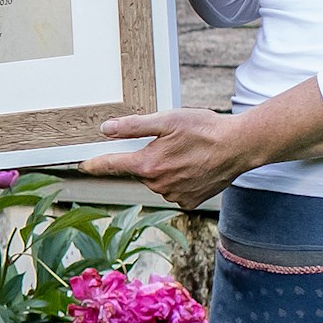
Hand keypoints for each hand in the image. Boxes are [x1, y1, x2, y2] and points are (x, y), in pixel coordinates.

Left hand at [97, 107, 255, 209]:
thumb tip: (106, 129)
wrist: (239, 147)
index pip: (113, 164)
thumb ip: (133, 126)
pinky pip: (175, 191)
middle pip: (140, 171)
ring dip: (165, 169)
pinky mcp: (189, 202)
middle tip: (171, 143)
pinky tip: (194, 168)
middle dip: (148, 158)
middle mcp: (157, 184)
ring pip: (158, 181)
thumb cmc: (204, 129)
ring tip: (187, 153)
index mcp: (148, 164)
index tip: (84, 165)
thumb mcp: (167, 120)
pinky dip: (180, 180)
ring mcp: (174, 195)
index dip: (96, 163)